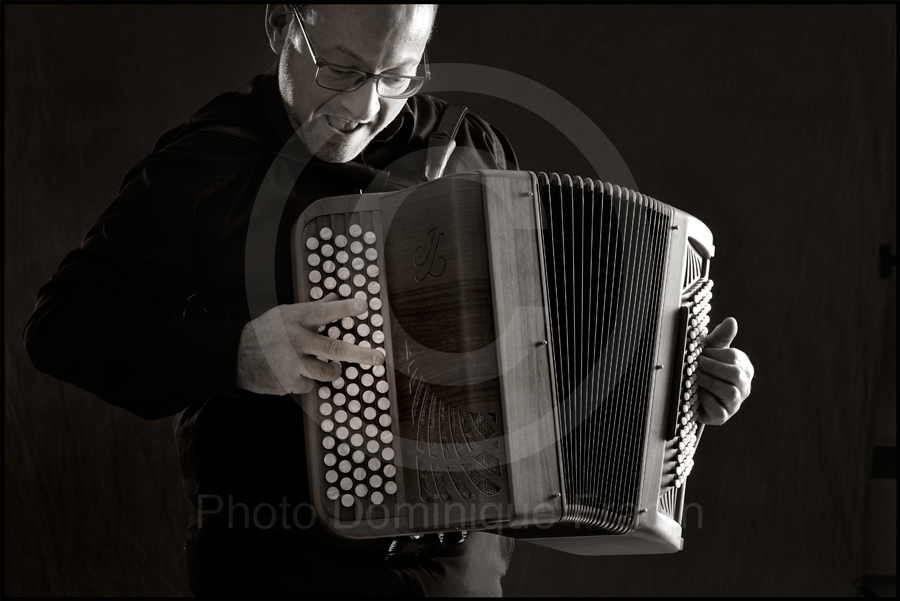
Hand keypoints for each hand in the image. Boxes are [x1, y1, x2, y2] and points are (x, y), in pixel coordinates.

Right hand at [235, 294, 383, 395]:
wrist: (237, 357)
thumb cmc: (267, 332)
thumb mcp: (285, 314)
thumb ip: (311, 310)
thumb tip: (335, 296)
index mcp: (296, 319)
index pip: (323, 311)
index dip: (344, 308)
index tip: (363, 306)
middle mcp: (295, 340)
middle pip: (333, 348)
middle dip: (360, 354)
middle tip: (379, 357)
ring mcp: (292, 363)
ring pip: (327, 372)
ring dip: (334, 372)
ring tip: (334, 369)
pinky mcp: (289, 382)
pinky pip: (310, 384)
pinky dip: (307, 380)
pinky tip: (294, 373)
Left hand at [694, 317, 753, 424]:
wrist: (693, 391)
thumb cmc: (705, 366)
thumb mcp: (711, 349)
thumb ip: (721, 336)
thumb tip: (732, 320)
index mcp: (743, 367)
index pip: (735, 357)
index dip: (715, 354)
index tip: (700, 352)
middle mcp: (744, 385)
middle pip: (735, 374)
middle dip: (712, 367)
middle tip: (696, 364)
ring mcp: (735, 402)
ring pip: (730, 393)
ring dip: (710, 383)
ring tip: (696, 377)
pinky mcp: (723, 416)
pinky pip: (720, 411)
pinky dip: (708, 402)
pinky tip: (698, 394)